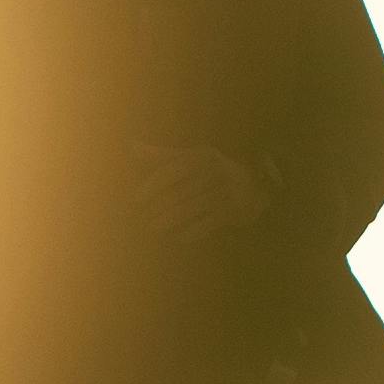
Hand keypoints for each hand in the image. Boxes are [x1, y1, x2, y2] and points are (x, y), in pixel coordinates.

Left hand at [131, 142, 274, 246]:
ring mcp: (225, 193)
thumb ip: (161, 155)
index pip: (174, 170)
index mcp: (203, 157)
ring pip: (191, 210)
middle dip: (159, 207)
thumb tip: (131, 146)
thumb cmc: (210, 170)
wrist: (252, 185)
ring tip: (153, 227)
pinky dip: (189, 232)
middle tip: (143, 218)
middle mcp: (215, 173)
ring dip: (169, 221)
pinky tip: (175, 237)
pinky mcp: (231, 212)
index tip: (137, 198)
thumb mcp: (190, 158)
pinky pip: (206, 225)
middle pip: (180, 193)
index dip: (154, 184)